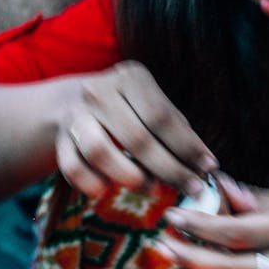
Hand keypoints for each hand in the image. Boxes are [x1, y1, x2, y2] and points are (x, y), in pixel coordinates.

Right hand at [56, 61, 217, 197]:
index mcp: (130, 78)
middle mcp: (99, 91)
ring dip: (131, 178)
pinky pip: (75, 171)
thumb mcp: (152, 107)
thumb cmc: (129, 112)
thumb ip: (177, 131)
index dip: (187, 147)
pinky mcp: (60, 141)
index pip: (162, 117)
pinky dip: (94, 186)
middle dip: (169, 170)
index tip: (208, 168)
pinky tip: (110, 190)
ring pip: (101, 153)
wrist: (73, 104)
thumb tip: (206, 166)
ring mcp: (76, 115)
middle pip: (137, 139)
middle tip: (190, 189)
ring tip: (152, 189)